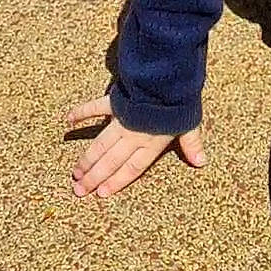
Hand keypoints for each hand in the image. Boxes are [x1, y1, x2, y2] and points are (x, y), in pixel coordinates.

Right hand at [67, 94, 204, 199]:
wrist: (167, 77)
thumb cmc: (179, 100)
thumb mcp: (189, 123)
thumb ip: (191, 144)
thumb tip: (201, 162)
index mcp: (150, 143)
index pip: (132, 168)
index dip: (117, 181)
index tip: (101, 193)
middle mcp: (133, 135)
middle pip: (111, 161)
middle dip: (94, 177)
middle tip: (78, 190)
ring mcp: (121, 119)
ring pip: (100, 143)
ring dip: (87, 158)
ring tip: (74, 172)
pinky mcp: (115, 101)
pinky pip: (95, 108)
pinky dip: (82, 113)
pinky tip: (68, 120)